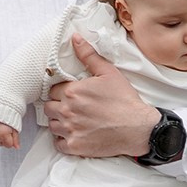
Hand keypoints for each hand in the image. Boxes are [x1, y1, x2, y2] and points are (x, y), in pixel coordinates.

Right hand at [0, 116, 20, 147]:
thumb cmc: (5, 115)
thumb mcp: (14, 126)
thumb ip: (16, 138)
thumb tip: (17, 147)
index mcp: (3, 134)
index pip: (9, 145)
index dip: (11, 139)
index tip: (10, 132)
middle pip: (2, 144)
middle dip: (4, 139)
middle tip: (4, 129)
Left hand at [46, 34, 157, 160]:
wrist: (137, 127)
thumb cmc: (124, 100)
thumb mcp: (108, 72)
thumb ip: (88, 55)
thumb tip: (75, 39)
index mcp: (72, 92)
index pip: (53, 90)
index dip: (61, 91)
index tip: (70, 94)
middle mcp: (67, 111)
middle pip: (49, 108)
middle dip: (57, 106)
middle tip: (71, 107)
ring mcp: (70, 130)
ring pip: (52, 125)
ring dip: (59, 122)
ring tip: (73, 120)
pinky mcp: (75, 147)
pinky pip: (58, 144)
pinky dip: (64, 140)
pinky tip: (75, 134)